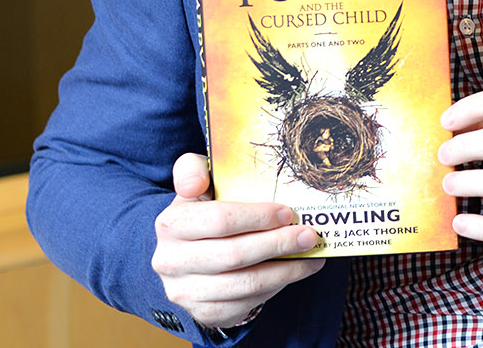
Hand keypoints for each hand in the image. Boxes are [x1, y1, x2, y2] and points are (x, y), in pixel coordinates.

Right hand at [151, 153, 324, 328]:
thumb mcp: (197, 184)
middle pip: (235, 255)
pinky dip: (275, 288)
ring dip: (286, 270)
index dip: (258, 217)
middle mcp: (172, 261)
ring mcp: (185, 291)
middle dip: (279, 244)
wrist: (186, 252)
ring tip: (311, 256)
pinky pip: (246, 304)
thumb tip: (196, 182)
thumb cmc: (202, 210)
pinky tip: (293, 272)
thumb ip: (193, 170)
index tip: (287, 212)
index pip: (220, 220)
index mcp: (171, 224)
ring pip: (245, 284)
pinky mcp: (203, 312)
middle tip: (309, 235)